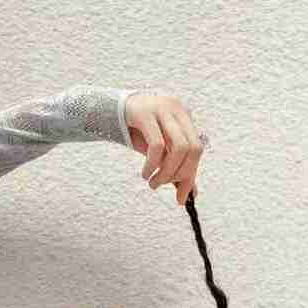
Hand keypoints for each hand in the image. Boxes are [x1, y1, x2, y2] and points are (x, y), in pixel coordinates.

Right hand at [125, 87, 203, 205]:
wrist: (109, 112)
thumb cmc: (136, 132)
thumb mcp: (159, 150)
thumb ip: (175, 167)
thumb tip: (189, 194)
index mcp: (184, 116)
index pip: (197, 149)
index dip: (190, 175)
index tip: (181, 198)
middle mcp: (177, 110)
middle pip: (193, 149)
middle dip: (179, 174)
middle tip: (161, 185)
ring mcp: (162, 109)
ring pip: (179, 147)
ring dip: (166, 172)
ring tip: (152, 182)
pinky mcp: (145, 114)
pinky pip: (157, 145)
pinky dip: (152, 165)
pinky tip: (145, 173)